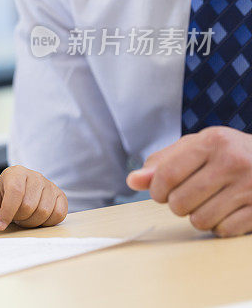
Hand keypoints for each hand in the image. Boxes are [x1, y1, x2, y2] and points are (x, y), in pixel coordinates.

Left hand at [0, 166, 67, 229]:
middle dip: (20, 218)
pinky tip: (38, 219)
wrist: (17, 196)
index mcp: (16, 173)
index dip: (8, 211)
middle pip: (29, 205)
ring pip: (44, 211)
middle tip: (15, 218)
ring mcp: (49, 185)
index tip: (1, 225)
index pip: (15, 192)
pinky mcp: (61, 196)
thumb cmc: (2, 197)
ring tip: (25, 218)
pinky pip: (59, 214)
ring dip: (32, 222)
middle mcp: (35, 176)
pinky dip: (48, 222)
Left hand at [126, 126, 251, 236]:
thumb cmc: (226, 153)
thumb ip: (162, 162)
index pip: (166, 175)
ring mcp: (251, 186)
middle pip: (180, 201)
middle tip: (187, 197)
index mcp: (213, 141)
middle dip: (176, 204)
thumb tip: (132, 181)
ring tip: (207, 203)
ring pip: (201, 220)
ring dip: (197, 217)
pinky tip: (226, 212)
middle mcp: (233, 161)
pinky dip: (219, 226)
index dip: (156, 190)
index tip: (160, 192)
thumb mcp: (195, 147)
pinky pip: (223, 230)